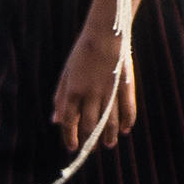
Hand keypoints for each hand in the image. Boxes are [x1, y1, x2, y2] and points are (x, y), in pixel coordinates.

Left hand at [52, 16, 135, 149]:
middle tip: (90, 149)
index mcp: (73, 91)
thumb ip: (60, 98)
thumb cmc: (82, 53)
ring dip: (107, 136)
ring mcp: (110, 91)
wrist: (105, 33)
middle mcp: (91, 95)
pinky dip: (126, 122)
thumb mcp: (66, 74)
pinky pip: (127, 110)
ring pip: (109, 122)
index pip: (69, 122)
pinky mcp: (125, 87)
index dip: (70, 137)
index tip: (71, 147)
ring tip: (107, 145)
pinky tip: (124, 130)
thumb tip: (56, 120)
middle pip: (89, 126)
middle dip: (88, 141)